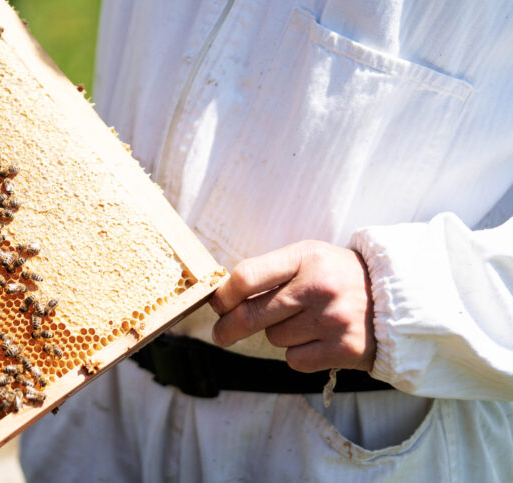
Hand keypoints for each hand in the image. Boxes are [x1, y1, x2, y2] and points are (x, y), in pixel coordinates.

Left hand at [209, 240, 375, 372]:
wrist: (398, 297)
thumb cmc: (339, 275)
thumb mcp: (309, 257)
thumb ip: (271, 272)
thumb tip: (226, 298)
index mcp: (305, 258)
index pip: (247, 277)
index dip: (224, 295)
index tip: (218, 305)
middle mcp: (318, 287)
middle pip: (251, 314)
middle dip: (228, 327)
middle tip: (220, 334)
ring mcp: (332, 320)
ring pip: (274, 338)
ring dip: (279, 333)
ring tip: (305, 320)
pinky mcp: (344, 349)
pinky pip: (295, 359)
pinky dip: (299, 353)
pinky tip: (317, 338)